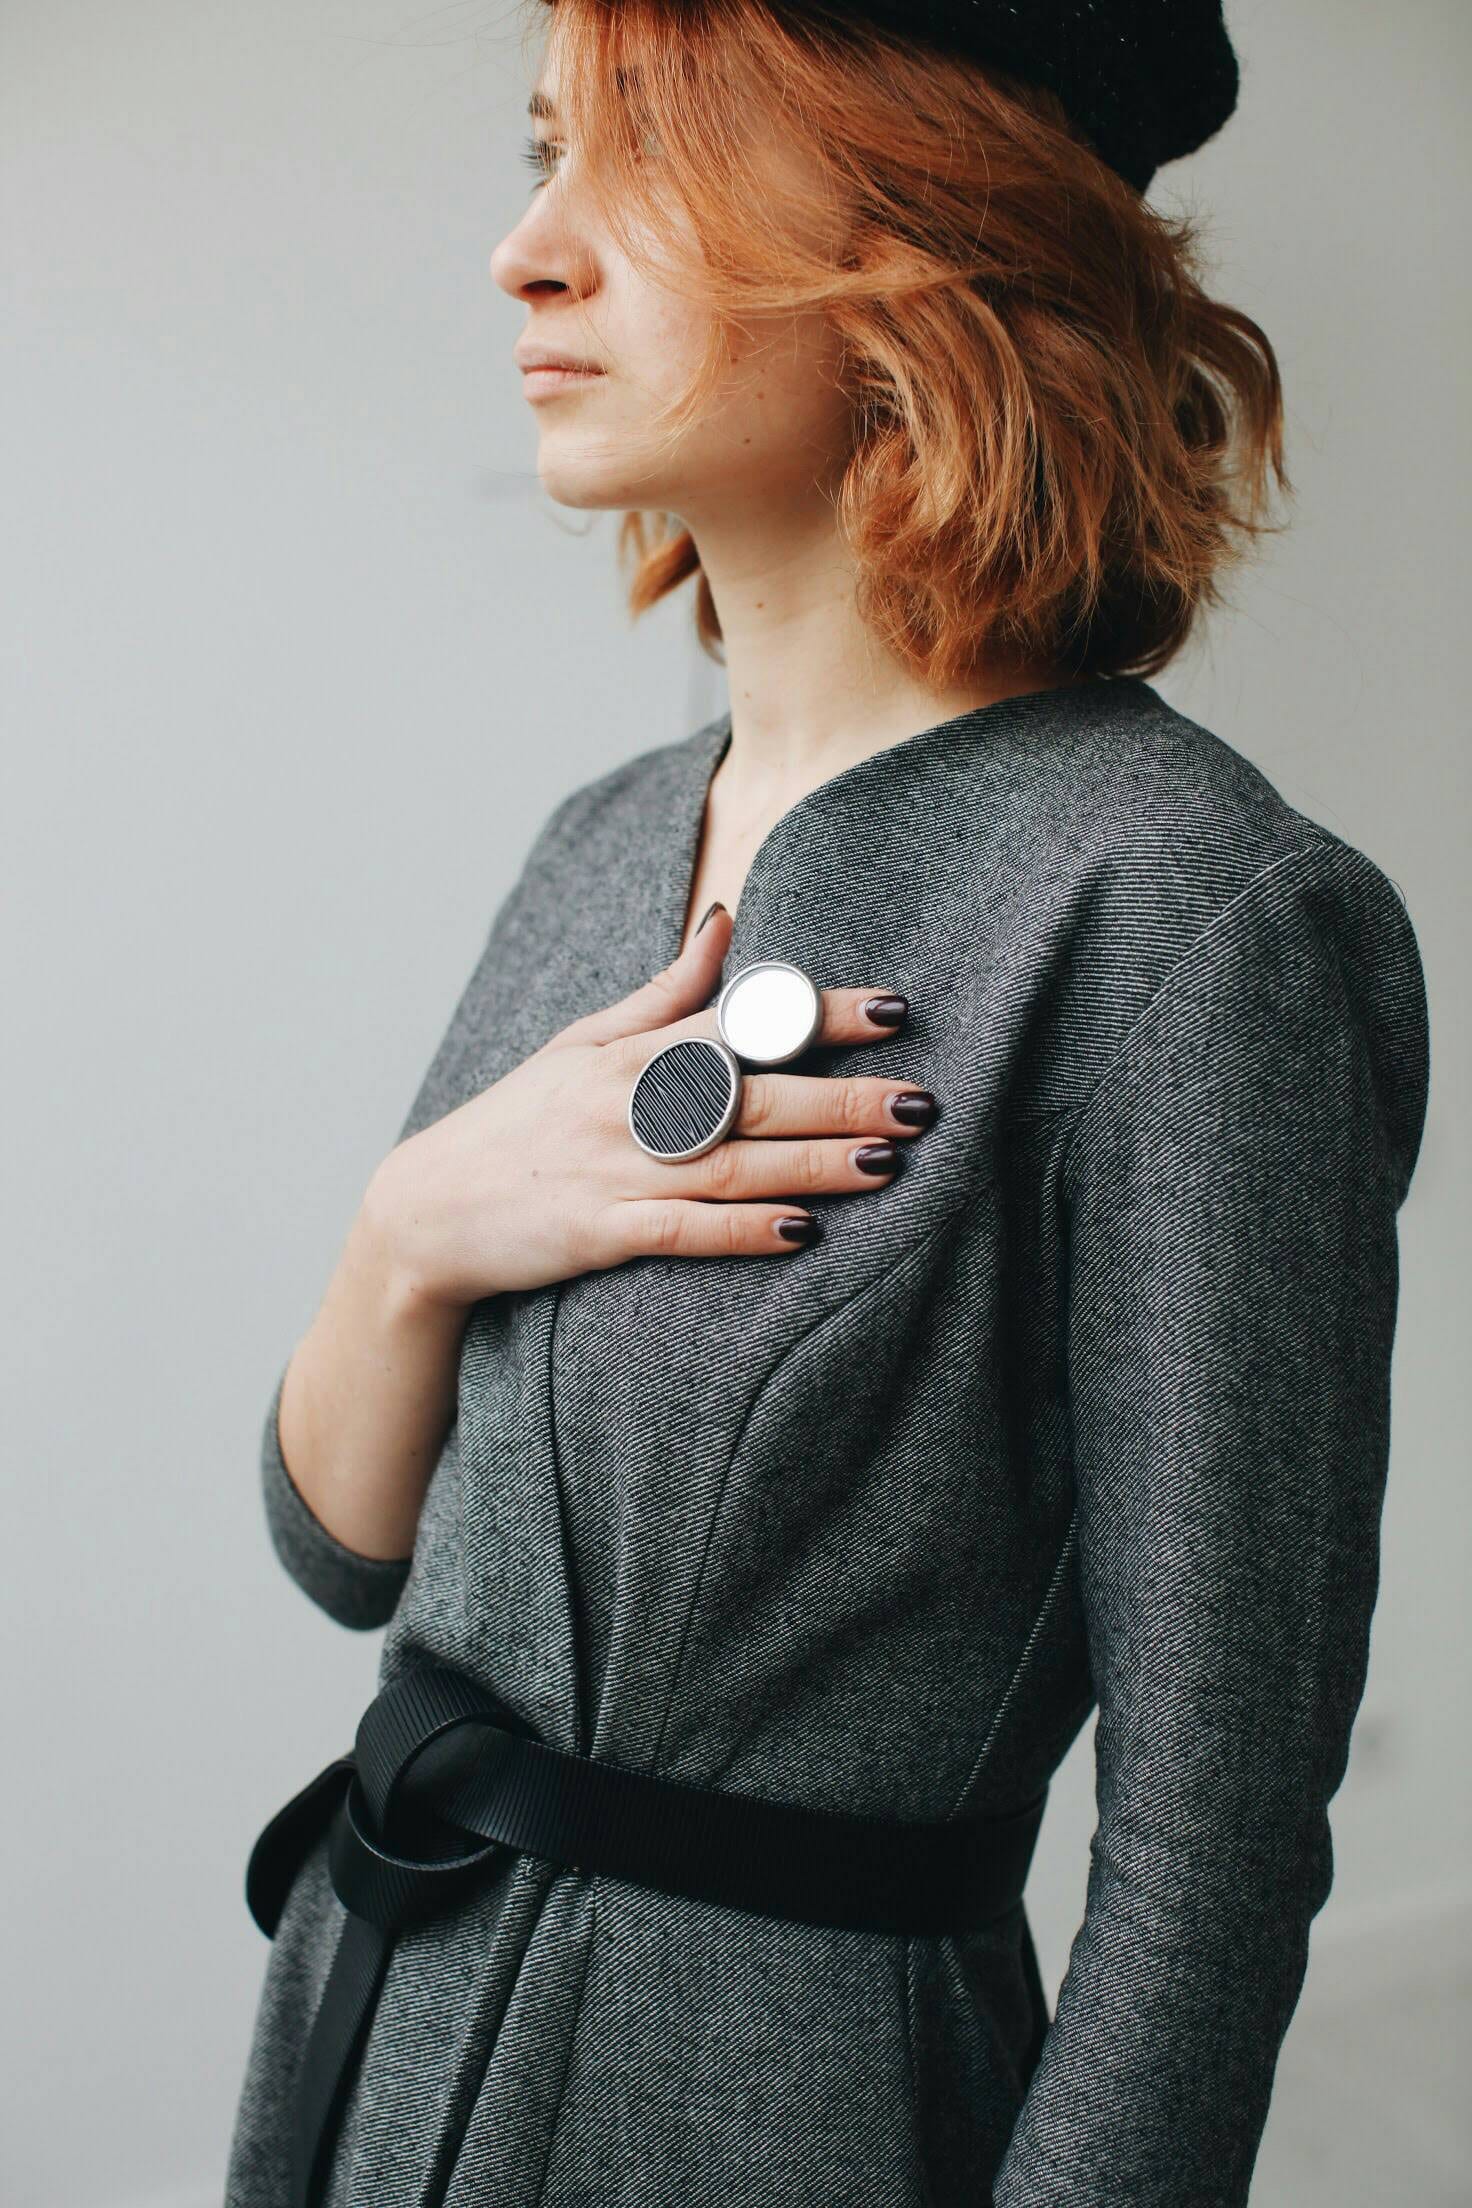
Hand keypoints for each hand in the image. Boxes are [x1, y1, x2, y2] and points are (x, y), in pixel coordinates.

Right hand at [368, 904, 938, 1309]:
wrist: (425, 1212)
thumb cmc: (516, 1123)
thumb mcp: (580, 1044)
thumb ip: (664, 994)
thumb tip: (726, 923)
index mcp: (633, 1054)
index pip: (744, 1024)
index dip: (821, 1017)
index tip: (893, 1011)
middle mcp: (631, 1106)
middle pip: (755, 1096)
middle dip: (843, 1097)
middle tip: (922, 1100)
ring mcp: (617, 1170)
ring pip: (735, 1164)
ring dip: (816, 1162)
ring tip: (890, 1160)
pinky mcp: (600, 1233)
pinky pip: (685, 1231)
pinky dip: (744, 1230)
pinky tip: (804, 1231)